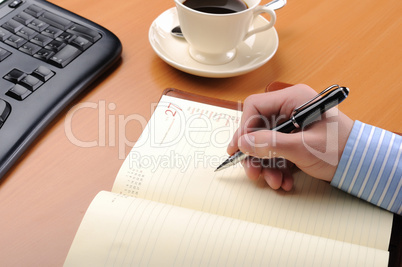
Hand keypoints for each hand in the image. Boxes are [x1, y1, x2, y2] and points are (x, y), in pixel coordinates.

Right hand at [227, 84, 353, 190]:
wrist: (362, 164)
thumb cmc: (340, 149)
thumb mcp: (302, 148)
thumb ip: (270, 144)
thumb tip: (243, 143)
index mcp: (294, 99)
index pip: (256, 106)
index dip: (243, 128)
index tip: (238, 149)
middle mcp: (291, 109)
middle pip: (258, 127)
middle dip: (254, 153)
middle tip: (253, 172)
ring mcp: (292, 124)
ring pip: (265, 142)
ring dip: (266, 165)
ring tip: (274, 182)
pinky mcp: (294, 139)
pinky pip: (276, 150)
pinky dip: (277, 167)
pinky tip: (285, 180)